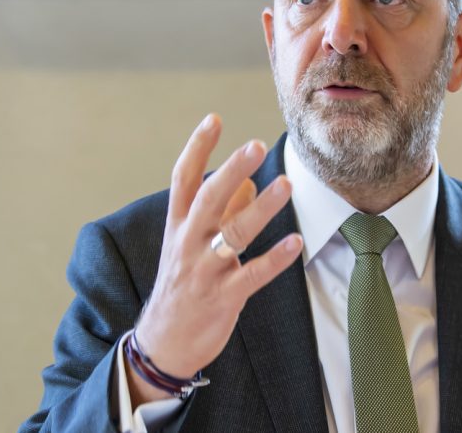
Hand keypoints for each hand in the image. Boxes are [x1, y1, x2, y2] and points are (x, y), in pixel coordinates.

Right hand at [130, 114, 302, 400]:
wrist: (165, 342)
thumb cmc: (183, 284)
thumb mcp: (191, 244)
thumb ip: (219, 212)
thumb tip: (245, 181)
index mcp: (177, 225)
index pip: (183, 178)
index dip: (198, 148)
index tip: (214, 119)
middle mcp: (187, 243)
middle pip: (208, 199)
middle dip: (231, 170)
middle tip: (255, 145)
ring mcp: (204, 271)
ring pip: (233, 234)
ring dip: (261, 208)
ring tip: (286, 184)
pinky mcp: (223, 297)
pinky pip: (252, 275)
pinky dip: (275, 258)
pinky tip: (296, 241)